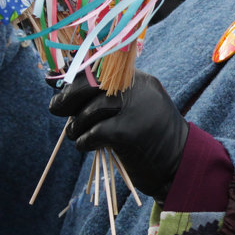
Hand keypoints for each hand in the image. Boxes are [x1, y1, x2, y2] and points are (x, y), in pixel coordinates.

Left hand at [49, 70, 188, 200]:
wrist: (179, 166)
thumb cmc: (150, 140)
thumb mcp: (133, 110)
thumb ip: (107, 98)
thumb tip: (64, 91)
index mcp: (140, 79)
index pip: (101, 67)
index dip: (74, 75)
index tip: (55, 84)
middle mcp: (140, 88)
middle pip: (94, 81)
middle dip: (69, 95)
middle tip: (55, 108)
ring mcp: (138, 109)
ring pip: (93, 107)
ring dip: (76, 123)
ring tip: (75, 134)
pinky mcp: (132, 132)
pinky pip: (96, 132)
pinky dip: (84, 140)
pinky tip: (86, 146)